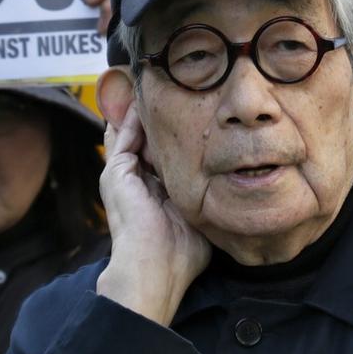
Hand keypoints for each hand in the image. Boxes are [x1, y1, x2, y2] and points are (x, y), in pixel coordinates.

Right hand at [96, 104, 210, 325]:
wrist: (156, 269)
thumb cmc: (181, 254)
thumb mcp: (201, 216)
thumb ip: (208, 197)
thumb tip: (236, 189)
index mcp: (152, 192)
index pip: (159, 155)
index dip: (171, 135)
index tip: (190, 112)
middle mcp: (134, 182)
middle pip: (141, 139)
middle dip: (153, 117)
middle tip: (167, 88)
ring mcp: (122, 177)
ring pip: (130, 133)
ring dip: (141, 110)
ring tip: (153, 83)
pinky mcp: (116, 172)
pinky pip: (124, 135)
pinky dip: (133, 117)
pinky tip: (146, 98)